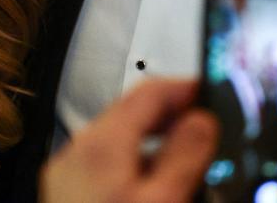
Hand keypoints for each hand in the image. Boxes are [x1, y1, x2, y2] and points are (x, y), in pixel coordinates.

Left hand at [40, 79, 218, 202]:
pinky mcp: (66, 196)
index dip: (185, 86)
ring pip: (118, 138)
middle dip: (171, 113)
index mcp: (99, 145)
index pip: (148, 91)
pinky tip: (153, 184)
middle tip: (206, 125)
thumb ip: (183, 158)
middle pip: (130, 112)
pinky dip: (135, 161)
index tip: (211, 90)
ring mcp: (66, 176)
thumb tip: (202, 120)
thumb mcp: (162, 201)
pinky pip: (106, 163)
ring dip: (154, 139)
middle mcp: (75, 153)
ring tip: (187, 158)